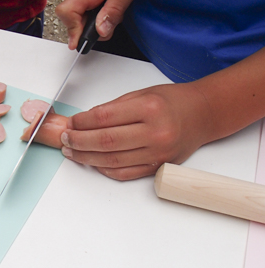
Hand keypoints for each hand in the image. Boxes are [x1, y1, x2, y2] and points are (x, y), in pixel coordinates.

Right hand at [55, 0, 146, 49]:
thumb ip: (113, 12)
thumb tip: (100, 33)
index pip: (65, 15)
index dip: (74, 31)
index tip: (83, 41)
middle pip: (72, 19)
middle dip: (90, 27)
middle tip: (113, 19)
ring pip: (78, 13)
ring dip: (94, 17)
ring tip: (114, 3)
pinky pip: (83, 4)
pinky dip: (95, 8)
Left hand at [61, 83, 214, 179]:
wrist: (203, 114)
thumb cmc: (172, 101)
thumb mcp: (141, 93)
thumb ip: (113, 108)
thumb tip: (83, 122)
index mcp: (149, 108)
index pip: (104, 118)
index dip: (81, 122)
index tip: (70, 123)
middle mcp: (155, 132)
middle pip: (105, 141)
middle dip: (78, 141)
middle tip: (65, 139)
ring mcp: (158, 153)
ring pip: (112, 161)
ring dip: (86, 157)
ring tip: (72, 152)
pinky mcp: (158, 167)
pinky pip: (125, 173)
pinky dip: (105, 170)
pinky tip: (93, 162)